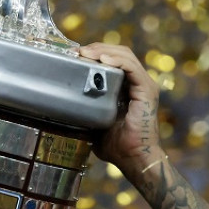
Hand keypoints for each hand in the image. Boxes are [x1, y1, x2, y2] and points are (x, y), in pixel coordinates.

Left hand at [84, 43, 164, 176]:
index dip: (95, 53)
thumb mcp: (94, 121)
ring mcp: (144, 85)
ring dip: (104, 51)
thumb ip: (85, 109)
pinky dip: (117, 60)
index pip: (113, 60)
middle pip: (118, 53)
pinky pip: (132, 67)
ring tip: (86, 53)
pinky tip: (103, 59)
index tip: (75, 55)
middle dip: (97, 48)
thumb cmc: (116, 145)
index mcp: (127, 87)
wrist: (134, 160)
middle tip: (77, 52)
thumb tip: (61, 102)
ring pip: (125, 56)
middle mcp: (137, 83)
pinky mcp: (147, 90)